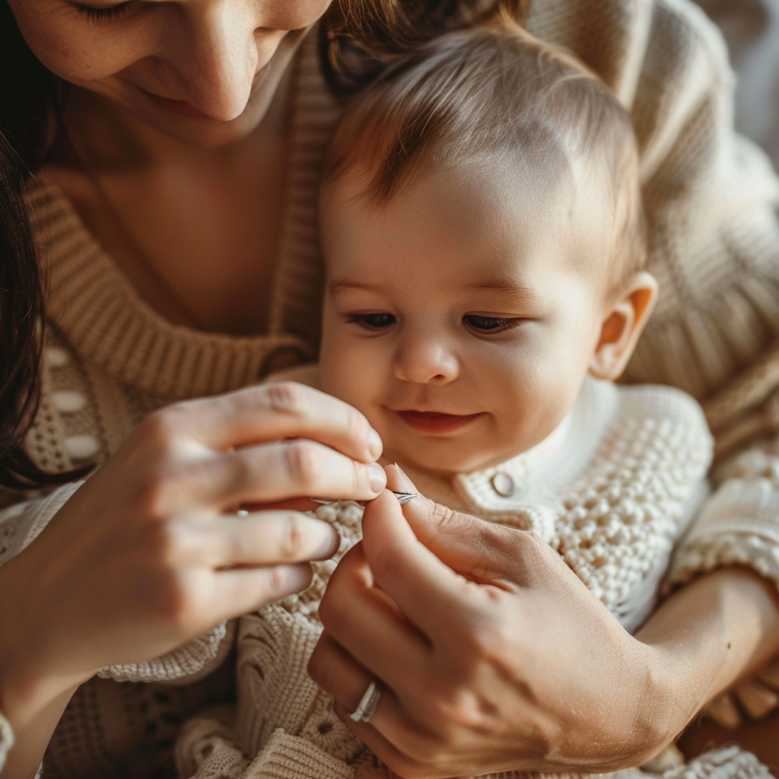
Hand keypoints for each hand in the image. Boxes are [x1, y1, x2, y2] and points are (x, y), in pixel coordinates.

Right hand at [3, 382, 385, 692]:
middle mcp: (172, 477)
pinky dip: (301, 574)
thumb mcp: (162, 458)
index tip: (368, 441)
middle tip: (375, 486)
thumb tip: (332, 447)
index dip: (341, 419)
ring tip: (328, 537)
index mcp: (172, 428)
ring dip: (330, 534)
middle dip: (356, 473)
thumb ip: (238, 443)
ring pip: (299, 530)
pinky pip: (278, 581)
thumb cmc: (121, 520)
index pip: (282, 403)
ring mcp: (176, 541)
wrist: (46, 603)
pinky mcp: (185, 601)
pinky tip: (295, 571)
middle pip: (302, 461)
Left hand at [309, 467, 679, 777]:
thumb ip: (445, 524)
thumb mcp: (520, 556)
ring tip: (388, 602)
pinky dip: (359, 665)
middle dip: (353, 562)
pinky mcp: (416, 765)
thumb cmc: (570, 623)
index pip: (388, 559)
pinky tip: (396, 646)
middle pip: (339, 610)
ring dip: (348, 618)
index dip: (378, 516)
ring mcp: (424, 740)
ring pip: (329, 660)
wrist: (607, 712)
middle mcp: (442, 695)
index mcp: (477, 634)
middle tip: (386, 551)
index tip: (385, 501)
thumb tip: (389, 487)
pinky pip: (347, 704)